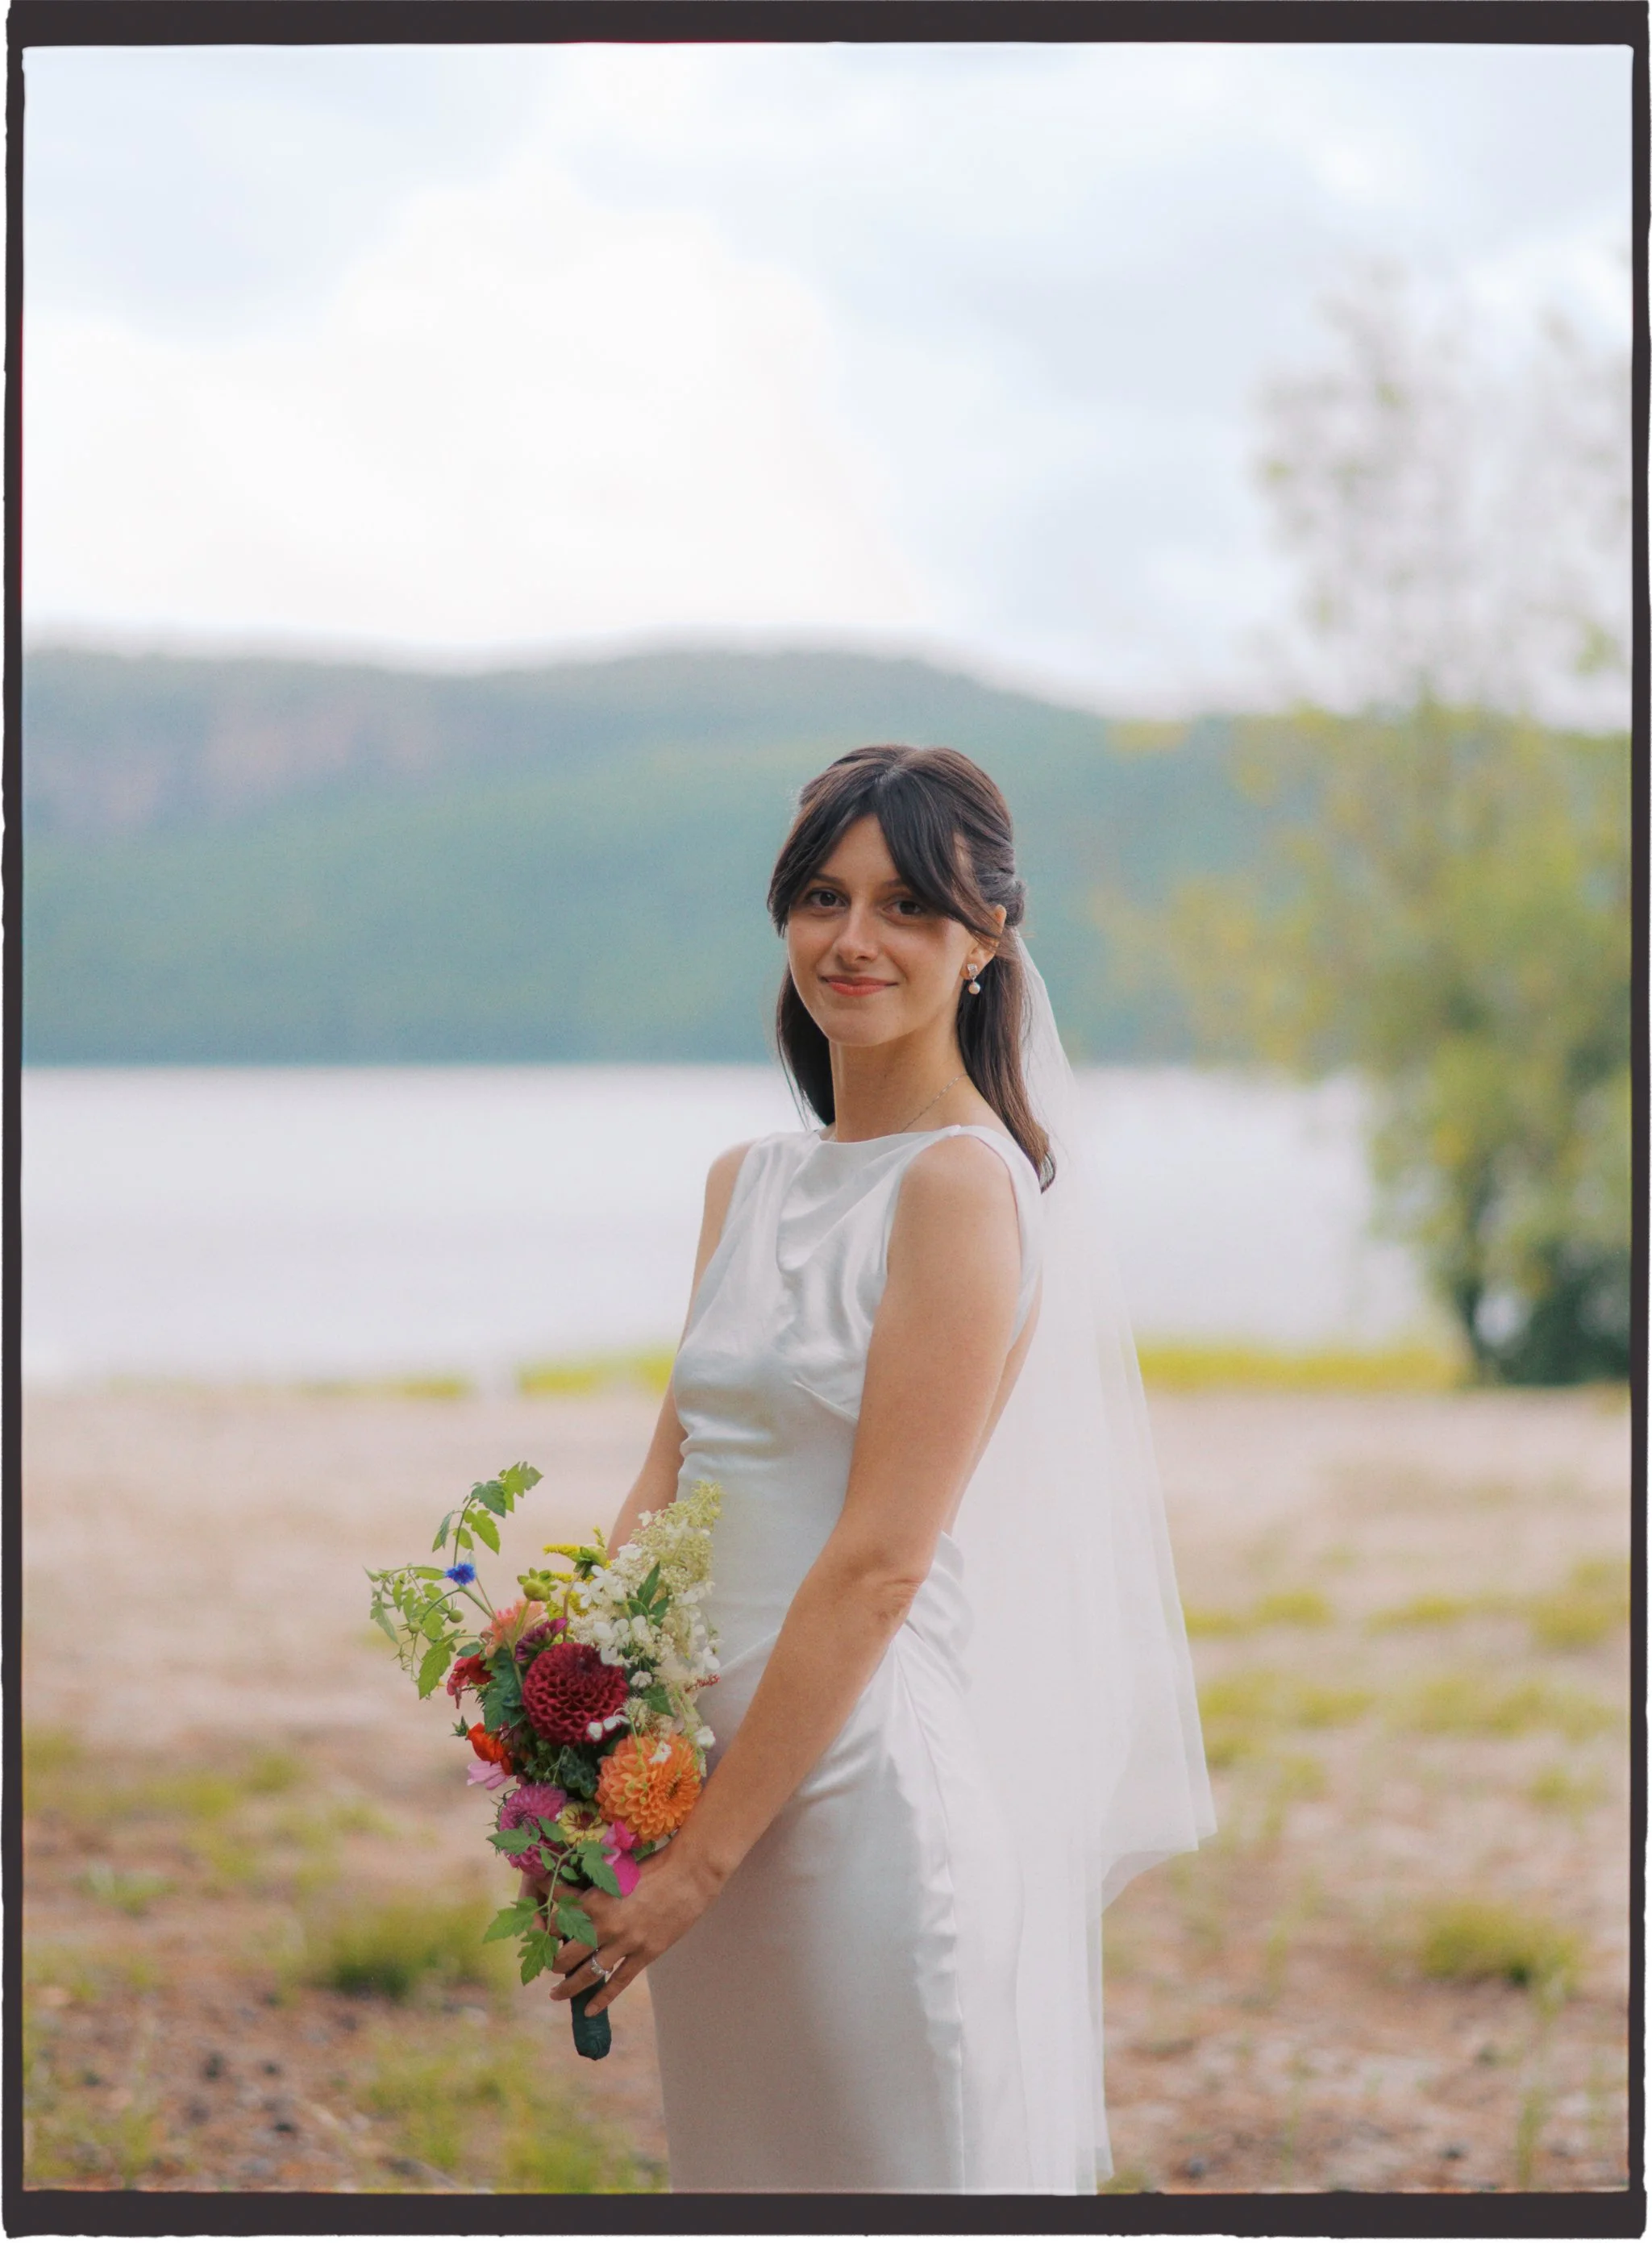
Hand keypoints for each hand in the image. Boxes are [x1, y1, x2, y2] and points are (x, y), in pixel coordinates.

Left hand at [545, 1847, 721, 2016]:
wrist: (689, 1874)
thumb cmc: (653, 1865)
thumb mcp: (616, 1872)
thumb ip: (594, 1888)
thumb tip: (573, 1893)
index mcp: (594, 1900)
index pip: (556, 1921)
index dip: (542, 1929)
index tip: (536, 1935)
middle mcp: (605, 1925)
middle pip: (565, 1955)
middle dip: (552, 1964)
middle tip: (547, 1967)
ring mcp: (626, 1943)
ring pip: (587, 1973)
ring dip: (567, 1987)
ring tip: (555, 1994)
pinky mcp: (645, 1954)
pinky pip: (618, 1982)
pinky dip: (602, 1999)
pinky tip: (589, 2009)